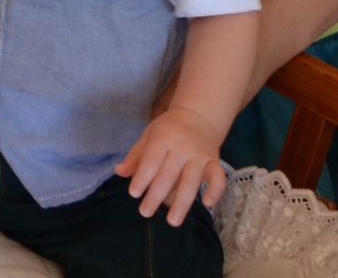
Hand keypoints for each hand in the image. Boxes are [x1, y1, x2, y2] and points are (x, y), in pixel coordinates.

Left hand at [114, 106, 225, 225]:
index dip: (142, 177)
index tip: (134, 193)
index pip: (151, 159)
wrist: (198, 116)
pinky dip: (215, 191)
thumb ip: (135, 155)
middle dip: (156, 195)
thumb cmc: (168, 129)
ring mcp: (200, 155)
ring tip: (172, 221)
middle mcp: (182, 147)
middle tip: (145, 212)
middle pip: (169, 173)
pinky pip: (218, 178)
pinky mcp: (215, 162)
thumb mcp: (148, 135)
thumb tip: (119, 172)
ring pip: (191, 180)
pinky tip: (207, 204)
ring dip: (182, 202)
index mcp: (163, 138)